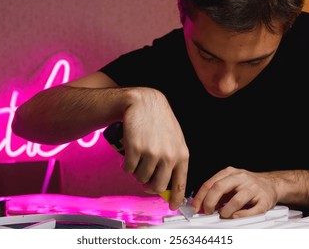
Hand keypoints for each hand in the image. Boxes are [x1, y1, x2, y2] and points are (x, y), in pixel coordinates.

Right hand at [121, 87, 188, 210]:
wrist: (144, 102)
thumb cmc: (159, 121)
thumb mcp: (174, 139)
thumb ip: (173, 159)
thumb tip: (167, 183)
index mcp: (181, 154)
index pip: (181, 183)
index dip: (177, 198)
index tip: (173, 206)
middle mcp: (169, 156)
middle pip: (158, 186)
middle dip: (149, 186)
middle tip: (144, 180)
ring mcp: (152, 153)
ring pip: (141, 178)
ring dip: (137, 173)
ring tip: (138, 159)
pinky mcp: (135, 149)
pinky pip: (128, 170)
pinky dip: (127, 166)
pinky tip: (129, 156)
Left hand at [192, 166, 278, 217]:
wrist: (271, 183)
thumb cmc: (247, 184)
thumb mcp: (230, 182)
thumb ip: (217, 191)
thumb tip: (201, 204)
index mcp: (230, 172)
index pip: (211, 183)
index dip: (201, 196)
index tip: (195, 207)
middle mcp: (241, 177)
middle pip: (220, 187)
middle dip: (209, 201)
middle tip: (207, 211)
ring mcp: (254, 188)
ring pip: (237, 199)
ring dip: (226, 210)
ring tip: (223, 214)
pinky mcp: (265, 200)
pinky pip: (253, 210)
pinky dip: (242, 215)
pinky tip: (235, 216)